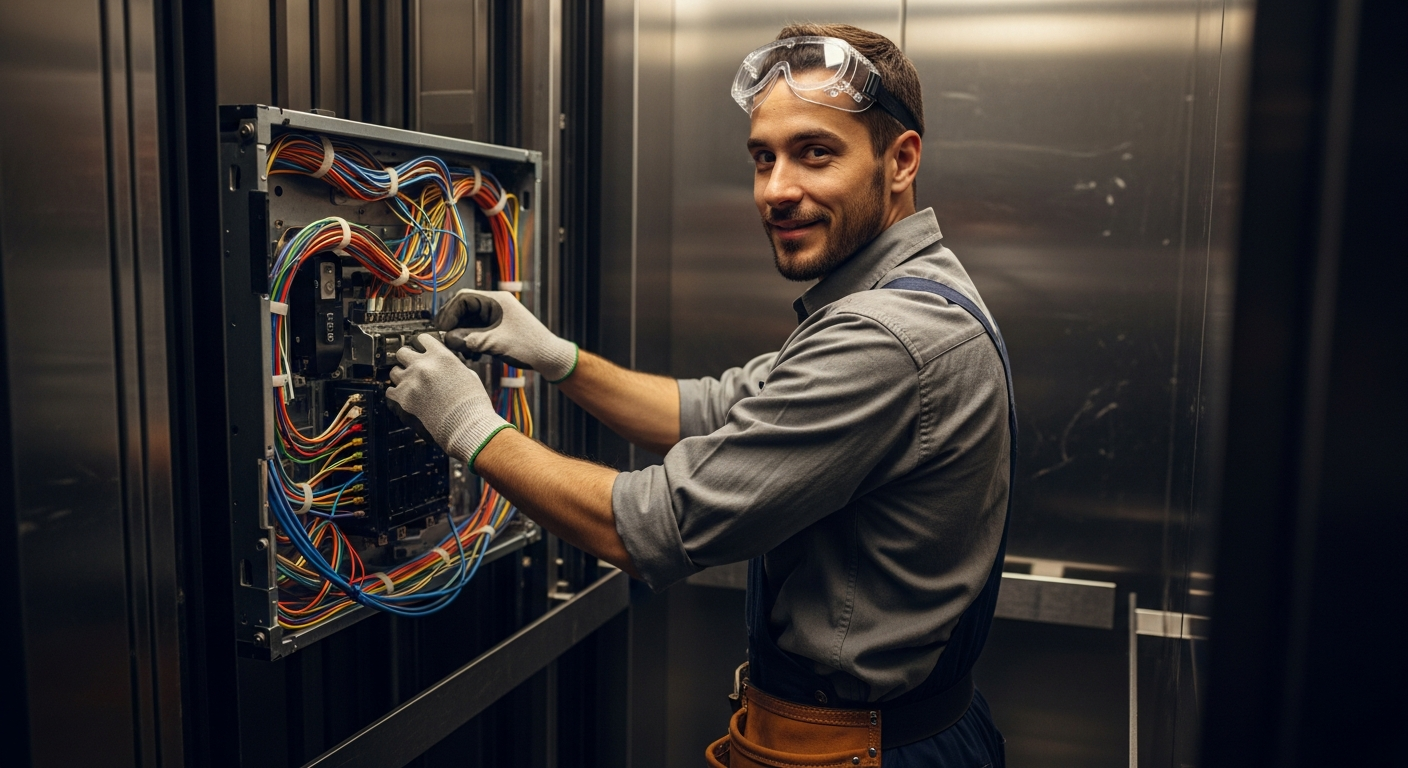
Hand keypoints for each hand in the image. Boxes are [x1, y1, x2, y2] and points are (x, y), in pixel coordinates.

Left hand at [387, 333, 513, 469]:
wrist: (467, 424)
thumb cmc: (472, 403)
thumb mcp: (468, 374)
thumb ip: (451, 366)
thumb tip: (445, 366)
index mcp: (441, 356)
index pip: (422, 338)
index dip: (421, 344)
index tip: (420, 348)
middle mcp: (423, 365)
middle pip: (402, 352)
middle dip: (407, 359)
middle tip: (412, 367)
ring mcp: (411, 381)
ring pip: (393, 371)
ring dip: (401, 376)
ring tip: (409, 383)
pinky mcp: (404, 398)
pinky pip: (390, 391)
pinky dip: (395, 393)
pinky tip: (403, 395)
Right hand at [434, 289, 578, 382]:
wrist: (548, 357)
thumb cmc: (529, 346)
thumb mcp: (496, 343)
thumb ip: (470, 339)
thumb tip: (447, 339)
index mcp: (496, 300)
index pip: (463, 298)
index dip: (449, 314)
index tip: (442, 330)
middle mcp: (494, 306)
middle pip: (462, 310)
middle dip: (452, 326)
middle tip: (446, 341)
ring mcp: (494, 317)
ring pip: (467, 322)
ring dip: (460, 336)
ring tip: (461, 351)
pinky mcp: (495, 329)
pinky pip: (474, 331)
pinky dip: (468, 341)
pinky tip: (471, 354)